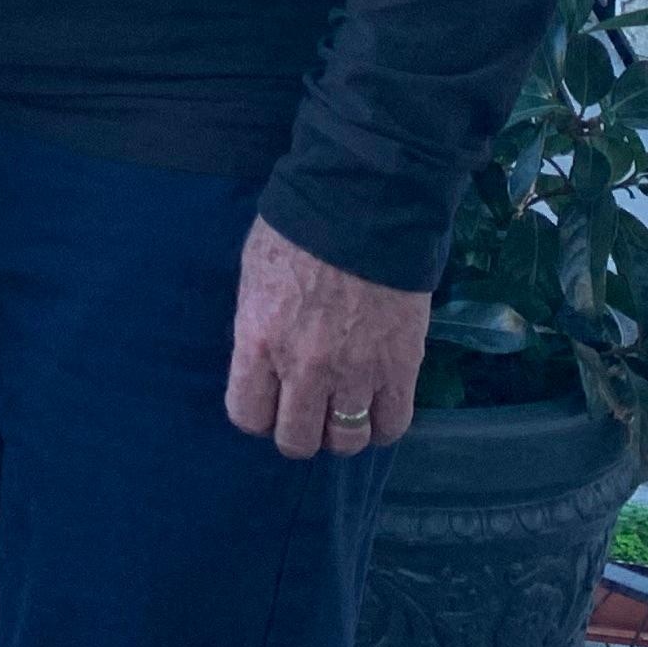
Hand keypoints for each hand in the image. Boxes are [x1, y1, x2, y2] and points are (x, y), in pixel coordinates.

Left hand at [223, 219, 424, 460]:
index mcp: (258, 341)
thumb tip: (262, 359)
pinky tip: (376, 409)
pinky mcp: (400, 368)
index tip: (268, 401)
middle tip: (307, 409)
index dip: (257, 414)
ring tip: (343, 410)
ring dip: (341, 432)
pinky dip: (382, 426)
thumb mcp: (254, 276)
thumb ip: (257, 326)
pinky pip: (392, 425)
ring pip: (345, 441)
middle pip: (296, 440)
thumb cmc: (298, 230)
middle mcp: (303, 368)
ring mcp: (355, 372)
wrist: (362, 206)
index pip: (247, 415)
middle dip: (298, 431)